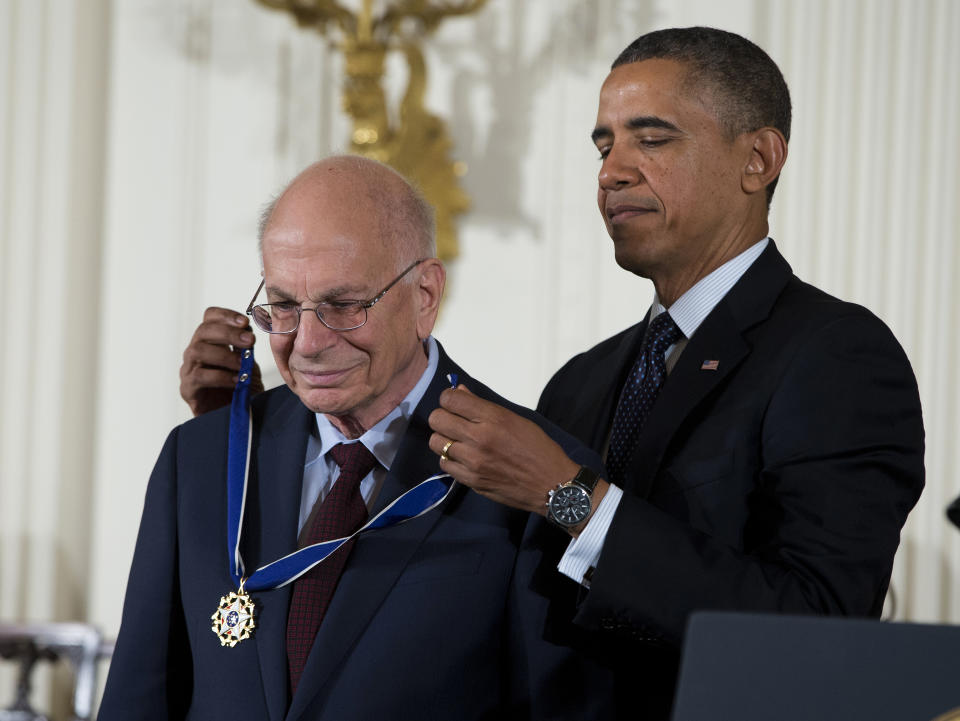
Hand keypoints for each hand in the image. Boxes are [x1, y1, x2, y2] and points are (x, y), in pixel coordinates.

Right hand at [180, 307, 263, 415]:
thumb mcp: (248, 363)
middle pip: (203, 331)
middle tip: (250, 341)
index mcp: (211, 341)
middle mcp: (196, 352)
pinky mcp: (187, 389)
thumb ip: (246, 347)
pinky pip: (198, 376)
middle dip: (228, 333)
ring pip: (197, 351)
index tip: (245, 322)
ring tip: (242, 364)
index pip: (209, 317)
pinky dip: (219, 376)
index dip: (225, 315)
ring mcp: (188, 370)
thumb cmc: (242, 389)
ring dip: (224, 355)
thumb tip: (248, 329)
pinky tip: (235, 381)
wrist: (237, 418)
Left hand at [428, 385, 582, 515]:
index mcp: (493, 418)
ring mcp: (473, 461)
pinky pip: (445, 464)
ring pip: (436, 443)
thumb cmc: (538, 448)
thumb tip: (459, 392)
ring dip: (444, 439)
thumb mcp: (515, 419)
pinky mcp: (471, 481)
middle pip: (437, 419)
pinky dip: (450, 459)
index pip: (451, 399)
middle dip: (443, 417)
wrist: (551, 484)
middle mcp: (479, 438)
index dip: (448, 398)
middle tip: (454, 422)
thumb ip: (484, 407)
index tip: (454, 403)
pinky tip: (463, 458)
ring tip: (458, 441)